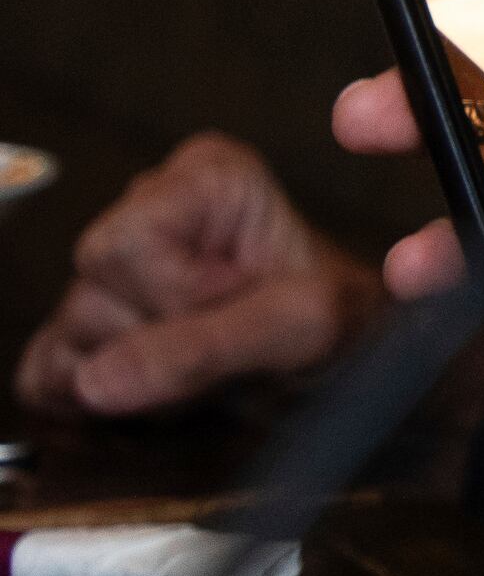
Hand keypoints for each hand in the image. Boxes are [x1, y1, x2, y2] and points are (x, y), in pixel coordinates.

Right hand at [12, 135, 383, 415]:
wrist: (344, 365)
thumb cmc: (341, 325)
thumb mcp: (300, 328)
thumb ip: (202, 347)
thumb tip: (94, 382)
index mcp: (206, 177)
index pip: (125, 245)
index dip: (177, 296)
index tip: (238, 302)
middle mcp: (149, 208)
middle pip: (89, 292)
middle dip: (158, 339)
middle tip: (226, 345)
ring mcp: (111, 271)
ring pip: (69, 336)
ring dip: (140, 376)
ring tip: (206, 365)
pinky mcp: (83, 327)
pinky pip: (48, 374)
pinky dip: (102, 398)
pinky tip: (161, 384)